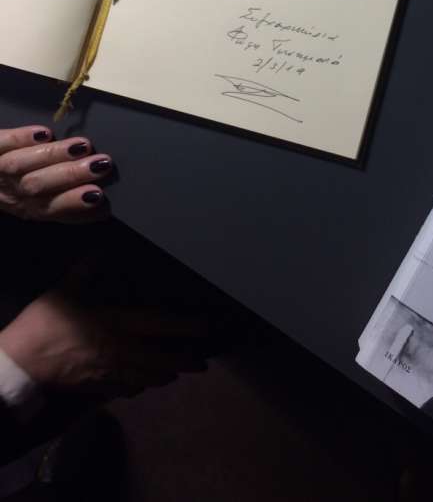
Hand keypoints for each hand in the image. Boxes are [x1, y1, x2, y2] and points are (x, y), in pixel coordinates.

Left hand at [0, 126, 113, 223]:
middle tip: (101, 165)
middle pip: (38, 187)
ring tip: (82, 145)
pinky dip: (21, 138)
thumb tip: (104, 209)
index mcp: (28, 207)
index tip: (100, 196)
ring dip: (53, 155)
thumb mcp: (40, 205)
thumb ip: (69, 207)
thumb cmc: (18, 188)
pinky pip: (1, 143)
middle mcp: (11, 192)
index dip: (74, 204)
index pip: (52, 209)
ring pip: (19, 165)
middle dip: (71, 176)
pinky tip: (45, 133)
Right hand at [0, 283, 207, 399]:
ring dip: (164, 375)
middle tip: (203, 364)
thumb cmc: (44, 324)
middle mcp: (120, 350)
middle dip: (185, 361)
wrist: (19, 364)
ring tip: (177, 373)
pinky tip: (142, 385)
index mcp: (116, 323)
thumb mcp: (64, 290)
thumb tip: (101, 250)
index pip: (159, 324)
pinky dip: (138, 387)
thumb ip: (86, 270)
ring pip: (146, 378)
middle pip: (161, 359)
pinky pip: (125, 390)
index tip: (205, 327)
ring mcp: (109, 373)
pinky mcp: (96, 388)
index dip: (185, 326)